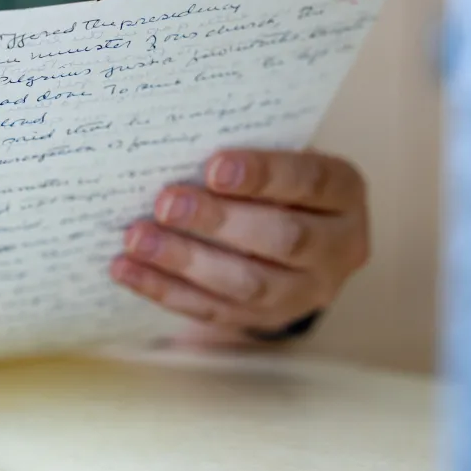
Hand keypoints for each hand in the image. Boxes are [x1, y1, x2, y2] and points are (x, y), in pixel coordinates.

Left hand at [110, 149, 368, 345]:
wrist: (290, 240)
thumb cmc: (273, 182)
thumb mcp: (276, 158)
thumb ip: (242, 158)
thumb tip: (176, 150)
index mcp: (344, 194)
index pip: (312, 182)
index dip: (264, 175)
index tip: (214, 166)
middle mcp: (338, 248)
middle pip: (283, 239)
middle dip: (218, 221)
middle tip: (165, 203)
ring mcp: (304, 292)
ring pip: (247, 284)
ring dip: (184, 260)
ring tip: (136, 239)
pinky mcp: (264, 319)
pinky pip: (212, 309)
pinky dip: (164, 289)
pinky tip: (126, 269)